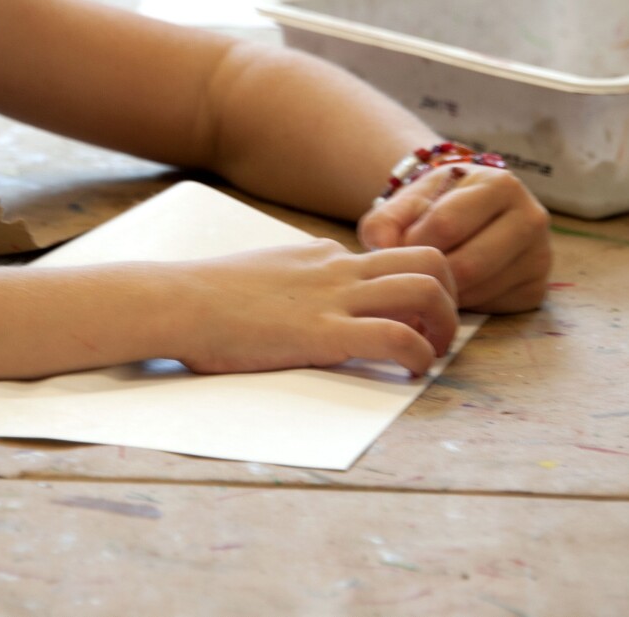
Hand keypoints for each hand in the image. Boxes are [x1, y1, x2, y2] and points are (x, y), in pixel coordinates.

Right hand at [172, 239, 457, 376]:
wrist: (179, 301)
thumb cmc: (206, 298)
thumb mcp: (263, 274)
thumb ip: (294, 281)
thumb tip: (303, 299)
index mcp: (322, 255)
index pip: (392, 256)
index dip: (415, 286)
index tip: (413, 317)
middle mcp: (338, 268)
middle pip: (429, 258)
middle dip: (449, 295)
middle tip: (438, 332)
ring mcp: (334, 298)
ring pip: (426, 289)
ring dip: (444, 325)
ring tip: (432, 355)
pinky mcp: (324, 333)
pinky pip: (396, 336)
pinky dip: (419, 356)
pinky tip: (411, 374)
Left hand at [357, 165, 550, 313]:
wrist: (466, 217)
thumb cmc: (434, 207)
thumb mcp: (407, 201)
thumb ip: (385, 219)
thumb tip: (380, 246)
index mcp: (499, 184)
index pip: (446, 224)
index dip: (413, 242)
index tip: (400, 246)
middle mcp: (530, 217)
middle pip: (468, 264)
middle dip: (430, 274)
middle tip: (412, 272)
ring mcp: (539, 256)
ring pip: (479, 290)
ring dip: (445, 292)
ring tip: (430, 279)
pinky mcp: (536, 290)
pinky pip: (492, 308)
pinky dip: (465, 305)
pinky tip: (453, 289)